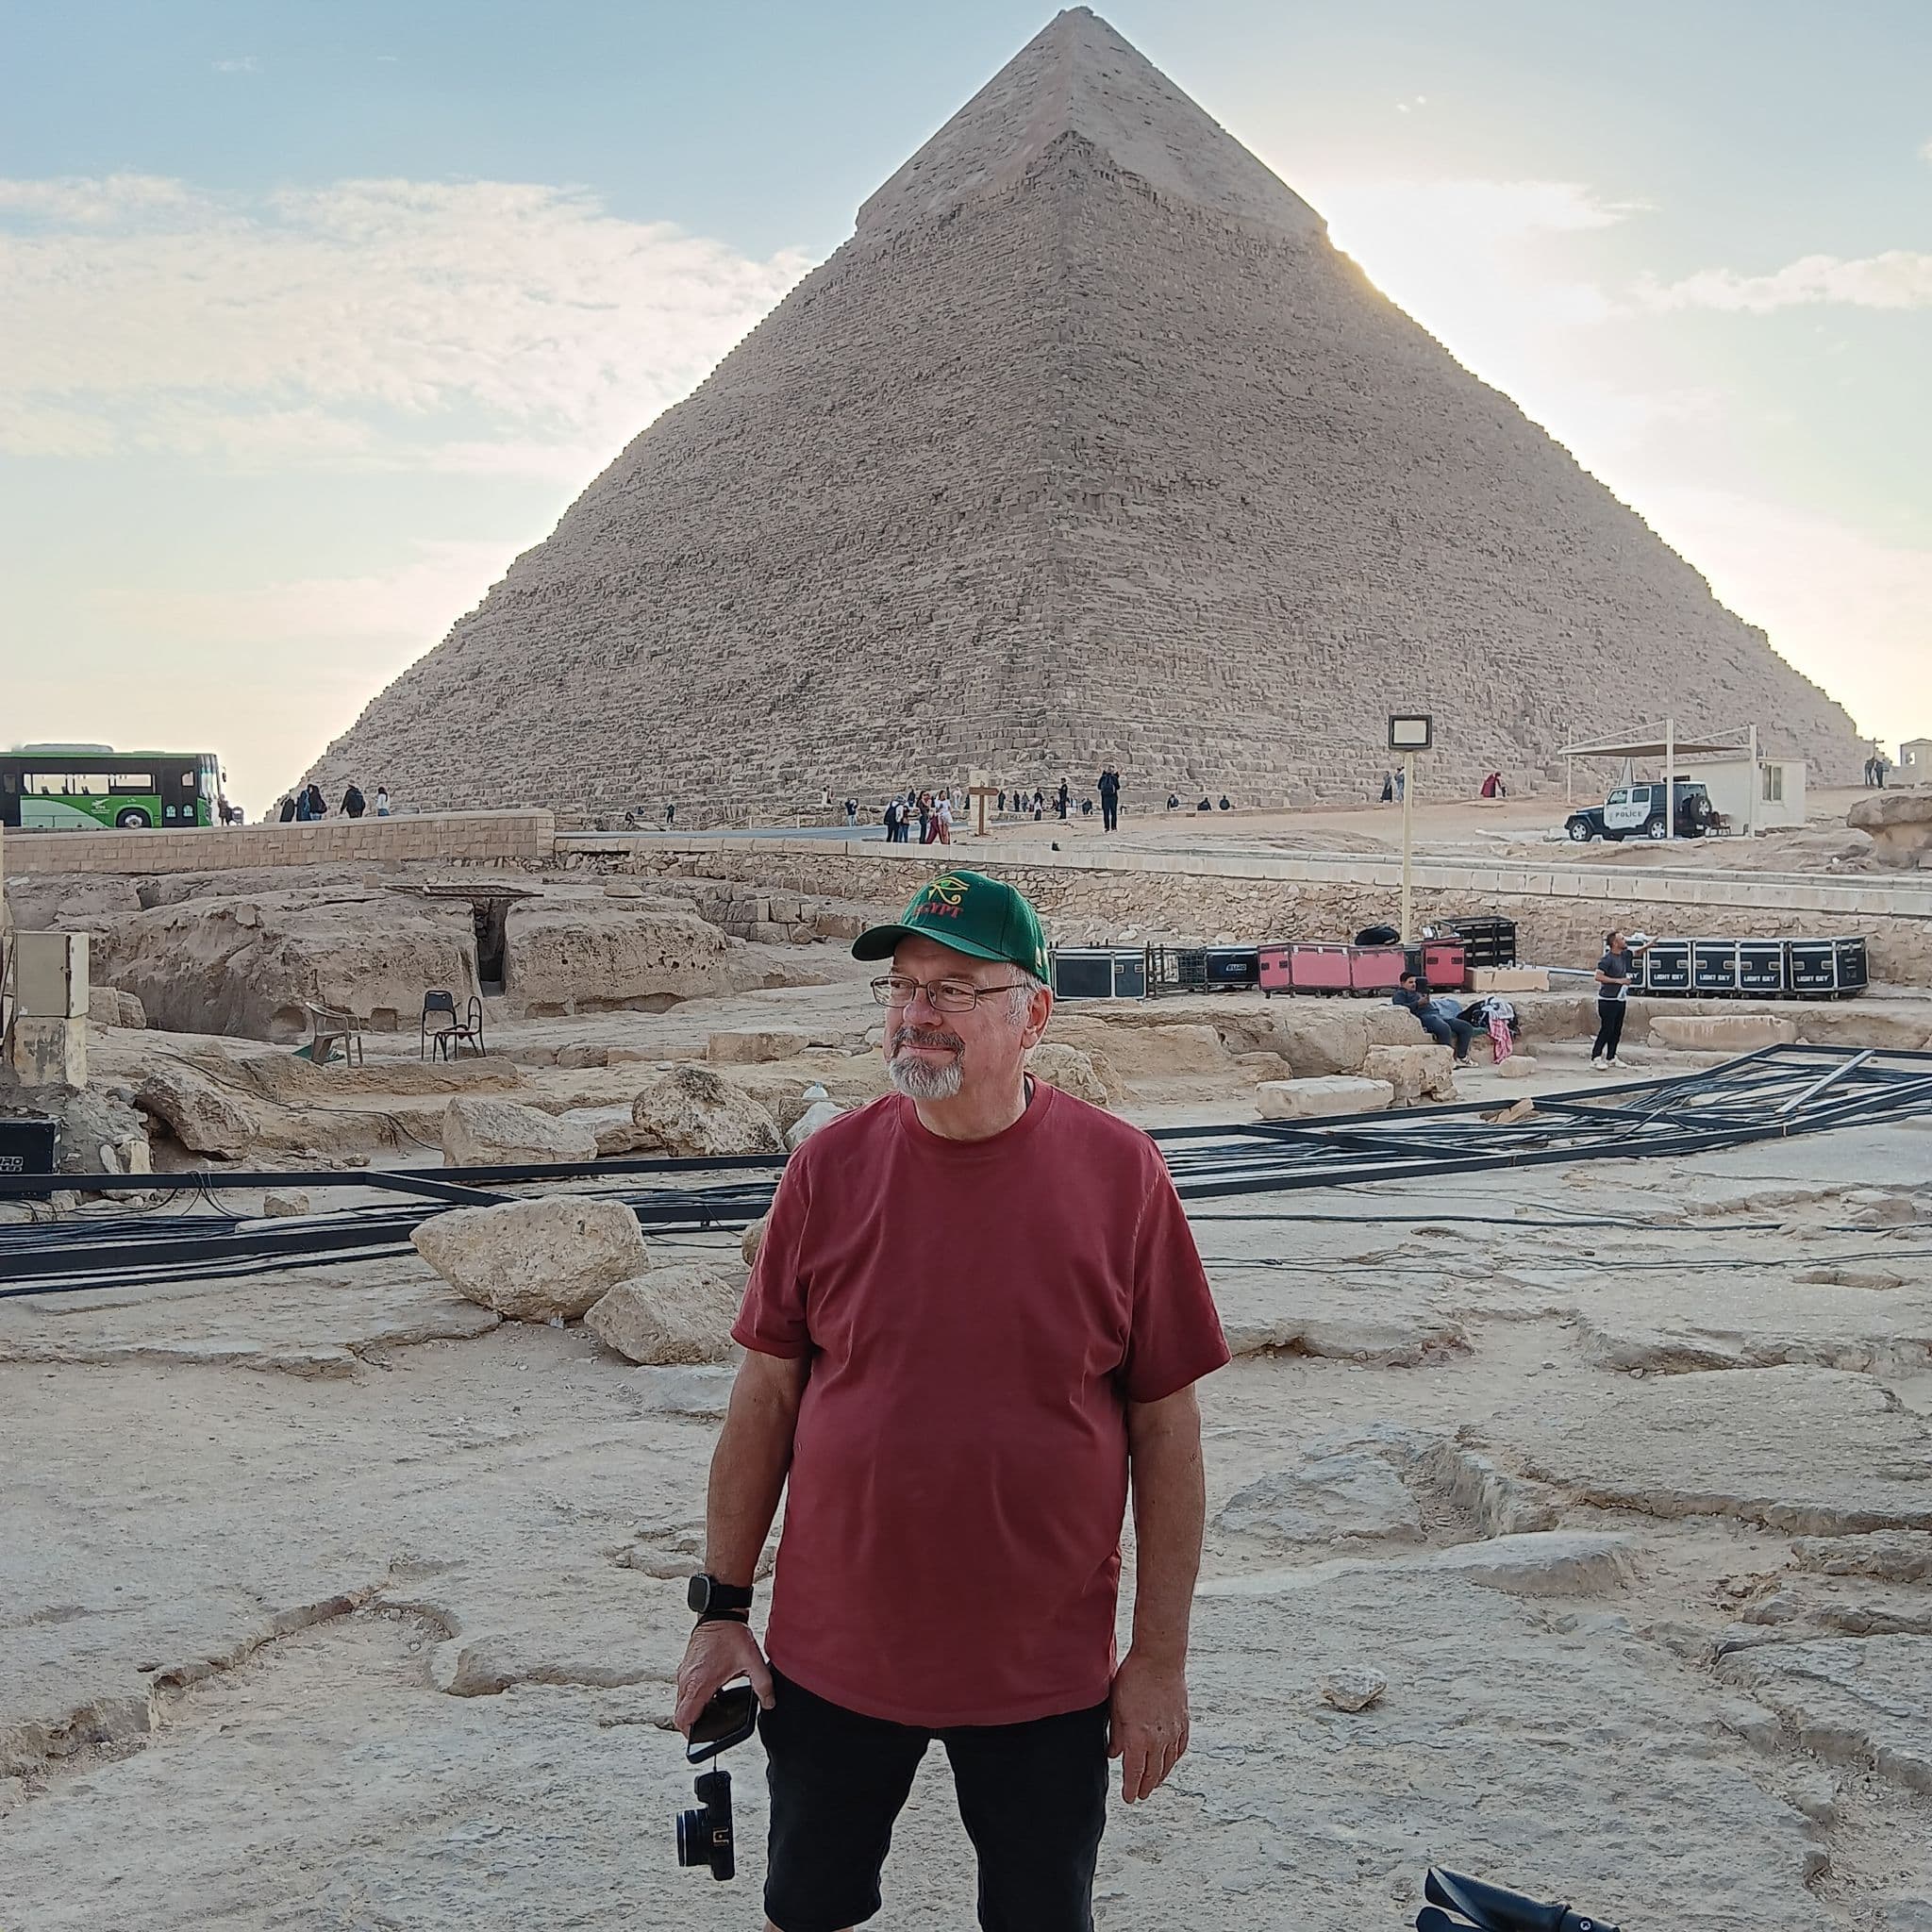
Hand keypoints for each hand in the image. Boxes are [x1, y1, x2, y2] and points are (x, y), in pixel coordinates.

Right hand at [673, 1619, 774, 1734]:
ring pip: (682, 1702)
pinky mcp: (686, 1667)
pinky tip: (712, 1693)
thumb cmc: (731, 1634)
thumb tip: (769, 1703)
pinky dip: (694, 1697)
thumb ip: (763, 1685)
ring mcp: (684, 1672)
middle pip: (681, 1714)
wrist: (719, 1612)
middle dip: (694, 1723)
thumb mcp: (752, 1661)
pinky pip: (685, 1690)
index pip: (683, 1719)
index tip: (702, 1737)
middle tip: (710, 1725)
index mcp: (699, 1682)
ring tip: (713, 1709)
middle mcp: (687, 1679)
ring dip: (694, 1709)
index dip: (690, 1734)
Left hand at [1107, 1649, 1188, 1802]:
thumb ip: (1116, 1734)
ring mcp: (1173, 1731)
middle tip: (1140, 1795)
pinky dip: (1174, 1759)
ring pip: (1168, 1763)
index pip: (1134, 1772)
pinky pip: (1180, 1748)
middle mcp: (1158, 1739)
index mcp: (1138, 1737)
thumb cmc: (1134, 1679)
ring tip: (1154, 1783)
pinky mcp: (1183, 1721)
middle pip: (1153, 1772)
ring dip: (1160, 1776)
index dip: (1131, 1788)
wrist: (1160, 1659)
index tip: (1129, 1798)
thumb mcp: (1116, 1707)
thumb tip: (1114, 1754)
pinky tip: (1170, 1761)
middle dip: (1145, 1786)